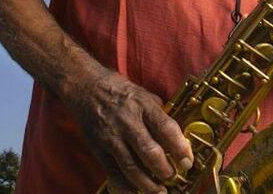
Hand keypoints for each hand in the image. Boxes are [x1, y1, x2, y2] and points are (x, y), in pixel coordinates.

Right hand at [64, 69, 193, 192]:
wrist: (85, 88)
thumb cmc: (118, 91)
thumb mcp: (143, 94)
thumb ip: (159, 114)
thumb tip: (177, 136)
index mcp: (143, 105)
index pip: (166, 128)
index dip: (180, 148)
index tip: (187, 162)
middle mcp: (127, 121)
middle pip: (150, 152)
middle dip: (165, 170)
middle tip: (173, 177)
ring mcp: (112, 137)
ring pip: (132, 167)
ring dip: (148, 184)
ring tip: (159, 191)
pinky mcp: (99, 148)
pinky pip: (113, 172)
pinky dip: (125, 187)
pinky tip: (136, 191)